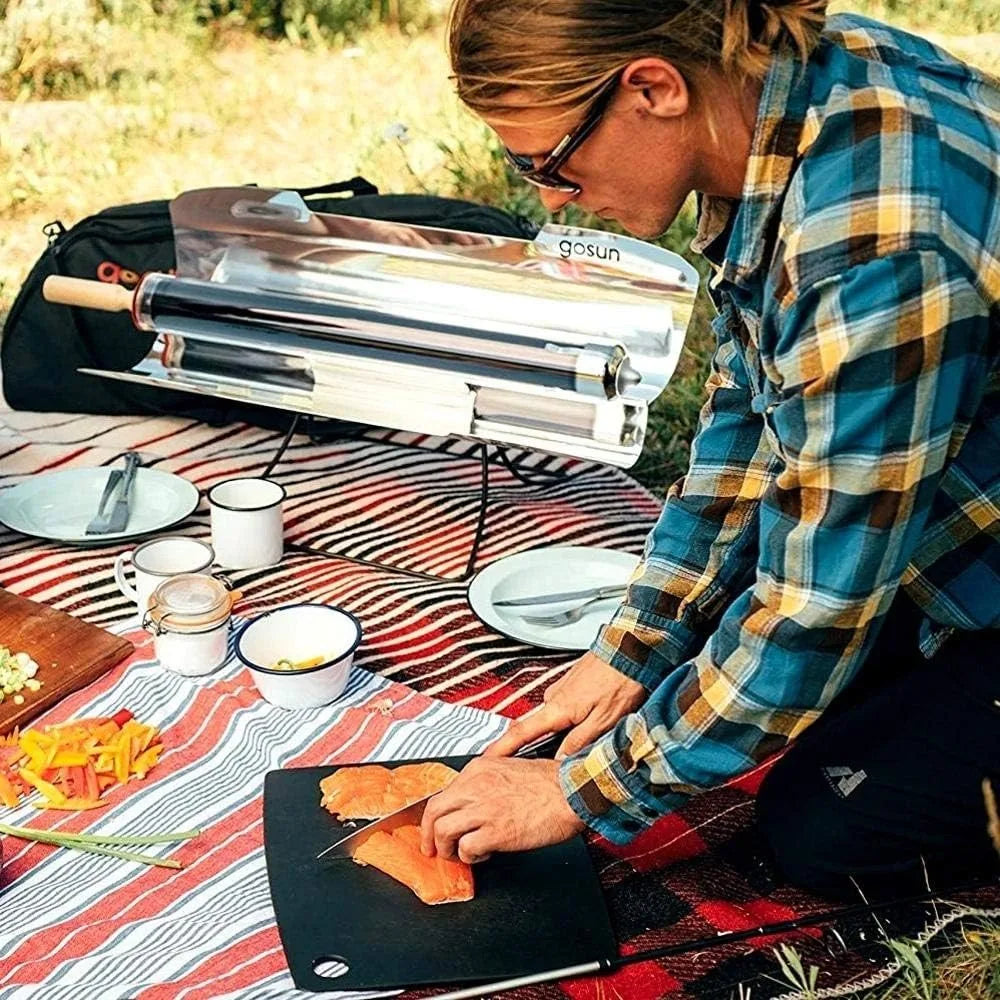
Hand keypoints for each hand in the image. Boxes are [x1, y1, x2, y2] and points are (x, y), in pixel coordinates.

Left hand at [419, 758, 584, 862]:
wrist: (573, 791)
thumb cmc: (551, 782)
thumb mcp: (511, 767)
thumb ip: (487, 781)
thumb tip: (474, 801)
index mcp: (479, 769)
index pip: (444, 792)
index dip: (437, 814)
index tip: (437, 826)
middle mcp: (476, 785)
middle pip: (433, 811)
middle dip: (427, 834)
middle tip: (431, 848)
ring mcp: (484, 808)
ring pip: (442, 831)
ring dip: (446, 849)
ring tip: (457, 856)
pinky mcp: (495, 832)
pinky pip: (465, 849)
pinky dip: (469, 857)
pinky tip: (481, 856)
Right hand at [486, 651, 646, 758]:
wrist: (632, 648)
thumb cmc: (620, 680)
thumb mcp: (602, 721)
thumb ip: (579, 743)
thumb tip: (561, 761)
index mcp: (558, 708)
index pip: (521, 733)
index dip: (502, 748)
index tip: (487, 758)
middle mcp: (555, 696)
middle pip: (540, 728)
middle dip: (543, 745)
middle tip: (554, 761)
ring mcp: (564, 687)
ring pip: (557, 718)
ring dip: (566, 730)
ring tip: (590, 737)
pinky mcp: (574, 682)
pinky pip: (567, 706)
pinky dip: (575, 717)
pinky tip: (594, 718)